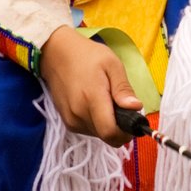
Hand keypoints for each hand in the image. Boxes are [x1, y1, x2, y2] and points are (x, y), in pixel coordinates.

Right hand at [38, 25, 141, 145]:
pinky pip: (89, 130)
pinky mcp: (67, 122)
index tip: (133, 121)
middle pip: (107, 136)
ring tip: (106, 102)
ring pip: (99, 135)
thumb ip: (123, 88)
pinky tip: (95, 105)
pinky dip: (97, 123)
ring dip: (108, 125)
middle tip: (121, 107)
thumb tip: (135, 107)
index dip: (126, 133)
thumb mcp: (111, 65)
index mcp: (91, 99)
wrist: (55, 54)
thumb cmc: (86, 56)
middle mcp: (79, 114)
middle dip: (119, 127)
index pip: (111, 133)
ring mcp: (71, 120)